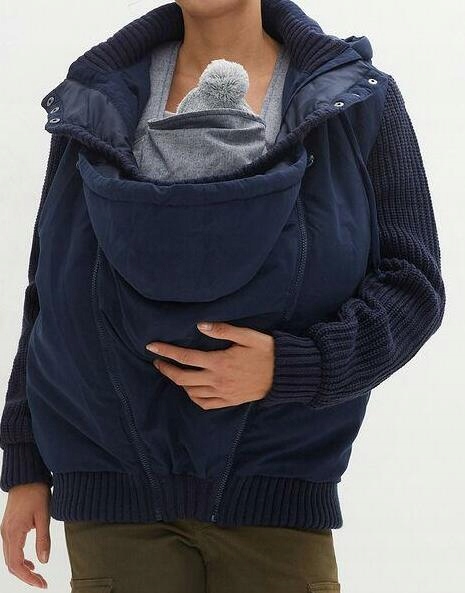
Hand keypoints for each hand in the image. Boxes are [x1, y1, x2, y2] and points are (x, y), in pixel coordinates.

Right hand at [1, 482, 50, 588]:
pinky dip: (20, 560)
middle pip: (11, 565)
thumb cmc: (36, 492)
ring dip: (23, 570)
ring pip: (10, 559)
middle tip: (42, 583)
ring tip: (38, 576)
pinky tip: (32, 562)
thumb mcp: (44, 515)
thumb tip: (44, 562)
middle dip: (26, 577)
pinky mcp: (8, 528)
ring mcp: (5, 531)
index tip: (42, 584)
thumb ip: (43, 539)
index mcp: (13, 533)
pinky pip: (11, 550)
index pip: (17, 565)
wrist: (26, 477)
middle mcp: (6, 534)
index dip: (29, 578)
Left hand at [146, 322, 274, 409]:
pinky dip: (193, 397)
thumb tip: (200, 326)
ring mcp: (223, 393)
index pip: (185, 358)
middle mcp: (217, 380)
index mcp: (220, 362)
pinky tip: (191, 390)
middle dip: (166, 369)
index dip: (166, 352)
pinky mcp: (229, 401)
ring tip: (173, 372)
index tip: (152, 347)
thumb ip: (223, 330)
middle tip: (157, 361)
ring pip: (191, 392)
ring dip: (178, 382)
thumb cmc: (267, 351)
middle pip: (183, 378)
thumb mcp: (248, 335)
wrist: (284, 375)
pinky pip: (204, 403)